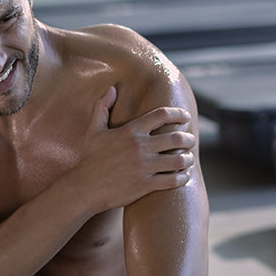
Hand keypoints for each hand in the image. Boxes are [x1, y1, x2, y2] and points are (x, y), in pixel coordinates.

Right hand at [72, 86, 196, 212]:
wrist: (85, 187)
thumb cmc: (90, 158)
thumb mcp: (94, 130)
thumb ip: (103, 107)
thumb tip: (112, 88)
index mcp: (131, 130)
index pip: (162, 115)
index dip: (178, 114)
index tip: (186, 117)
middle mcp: (140, 147)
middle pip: (176, 138)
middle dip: (188, 138)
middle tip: (190, 140)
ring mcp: (144, 166)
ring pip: (179, 160)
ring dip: (188, 158)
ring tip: (188, 158)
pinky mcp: (146, 185)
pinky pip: (173, 180)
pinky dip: (183, 177)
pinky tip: (184, 176)